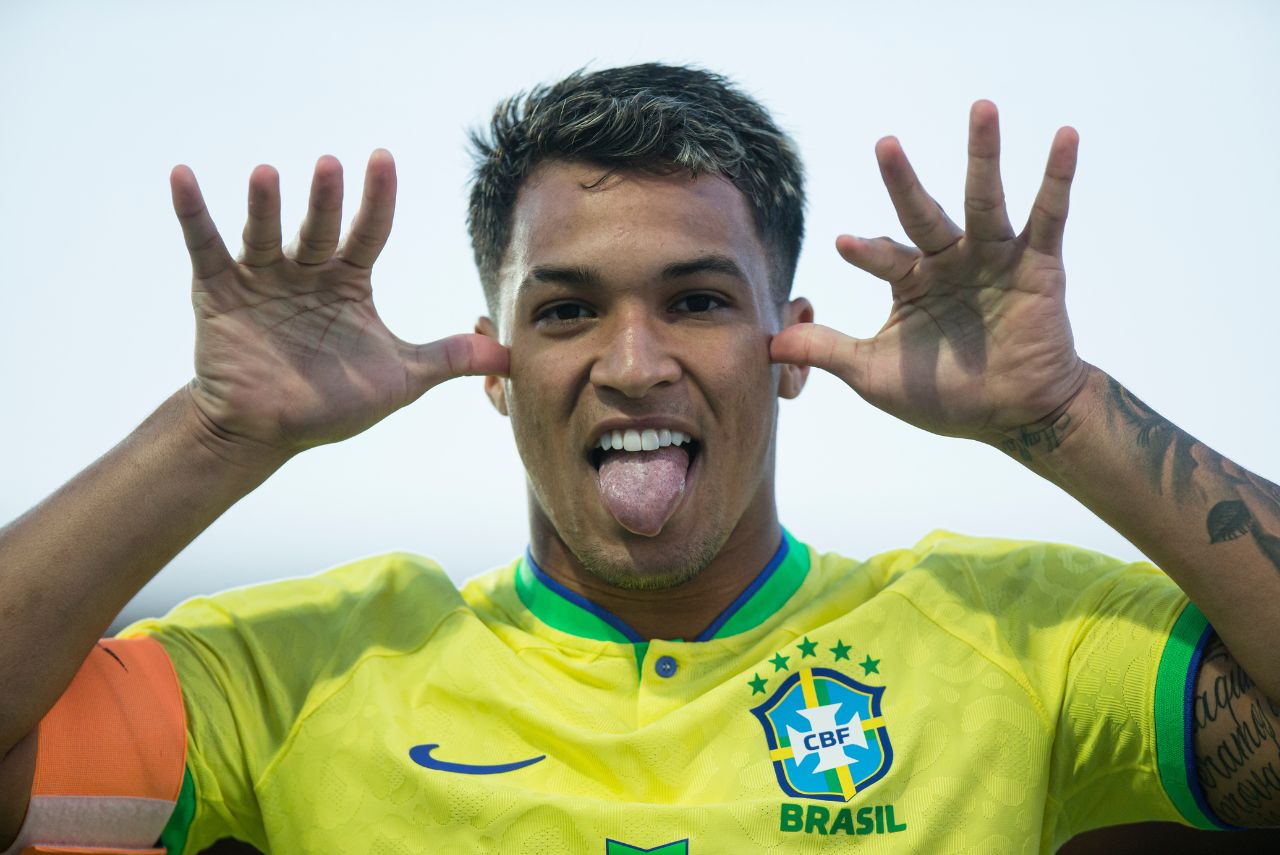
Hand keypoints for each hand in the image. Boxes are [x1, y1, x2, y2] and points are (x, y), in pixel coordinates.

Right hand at [170, 150, 507, 457]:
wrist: (267, 432)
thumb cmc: (332, 401)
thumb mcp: (398, 379)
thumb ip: (448, 359)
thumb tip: (510, 356)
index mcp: (348, 283)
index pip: (369, 232)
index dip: (377, 199)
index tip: (384, 158)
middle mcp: (306, 272)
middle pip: (320, 230)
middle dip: (327, 201)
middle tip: (332, 166)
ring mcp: (261, 279)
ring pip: (265, 234)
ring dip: (266, 205)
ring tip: (268, 174)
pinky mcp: (217, 293)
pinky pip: (204, 247)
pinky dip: (193, 214)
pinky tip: (182, 176)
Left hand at [771, 101, 1089, 441]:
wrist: (1015, 415)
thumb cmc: (946, 394)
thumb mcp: (876, 374)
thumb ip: (827, 351)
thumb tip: (769, 345)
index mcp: (912, 280)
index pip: (883, 256)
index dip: (866, 252)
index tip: (843, 244)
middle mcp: (950, 259)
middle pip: (923, 213)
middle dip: (903, 181)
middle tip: (884, 143)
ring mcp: (994, 258)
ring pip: (985, 199)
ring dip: (983, 154)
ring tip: (981, 107)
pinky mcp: (1039, 264)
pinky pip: (1048, 215)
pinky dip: (1057, 178)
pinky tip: (1065, 136)